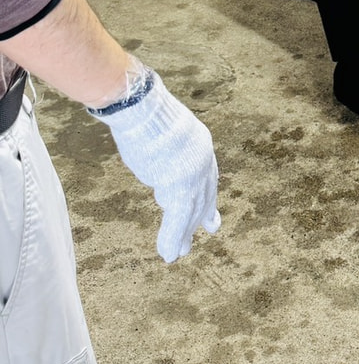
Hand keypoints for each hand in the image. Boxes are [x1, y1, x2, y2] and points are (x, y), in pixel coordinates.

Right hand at [92, 70, 220, 261]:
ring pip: (190, 212)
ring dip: (182, 235)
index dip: (207, 193)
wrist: (144, 109)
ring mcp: (193, 175)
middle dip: (201, 217)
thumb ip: (169, 152)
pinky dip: (171, 237)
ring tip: (177, 253)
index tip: (209, 207)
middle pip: (203, 195)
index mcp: (201, 144)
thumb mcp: (165, 132)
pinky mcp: (180, 187)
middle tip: (205, 232)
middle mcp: (203, 160)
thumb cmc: (145, 115)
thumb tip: (160, 162)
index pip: (207, 174)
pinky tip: (168, 254)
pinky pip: (177, 218)